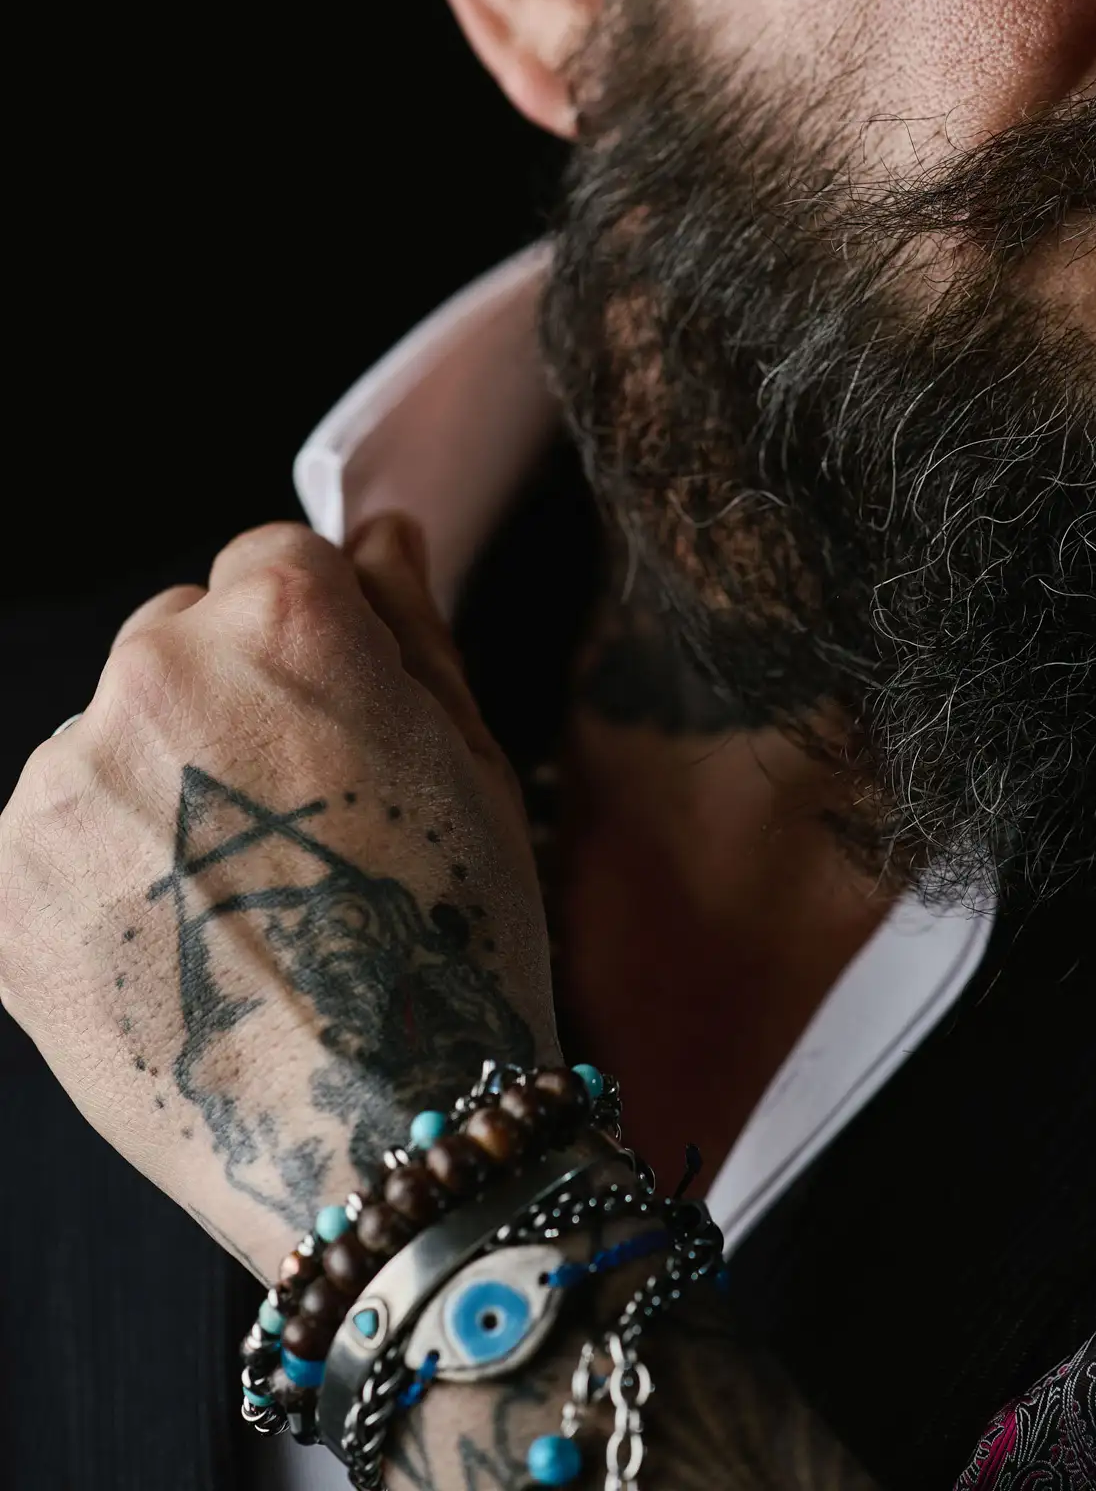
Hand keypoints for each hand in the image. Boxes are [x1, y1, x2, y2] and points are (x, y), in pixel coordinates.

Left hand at [0, 516, 557, 1279]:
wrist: (365, 1140)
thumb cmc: (444, 948)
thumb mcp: (470, 763)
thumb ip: (409, 626)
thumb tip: (378, 534)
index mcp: (283, 623)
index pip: (270, 556)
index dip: (314, 635)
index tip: (336, 714)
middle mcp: (153, 674)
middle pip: (176, 636)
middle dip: (227, 699)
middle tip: (292, 827)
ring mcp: (61, 782)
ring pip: (106, 740)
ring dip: (154, 787)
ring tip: (233, 906)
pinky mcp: (0, 885)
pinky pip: (53, 835)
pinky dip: (100, 872)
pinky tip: (174, 946)